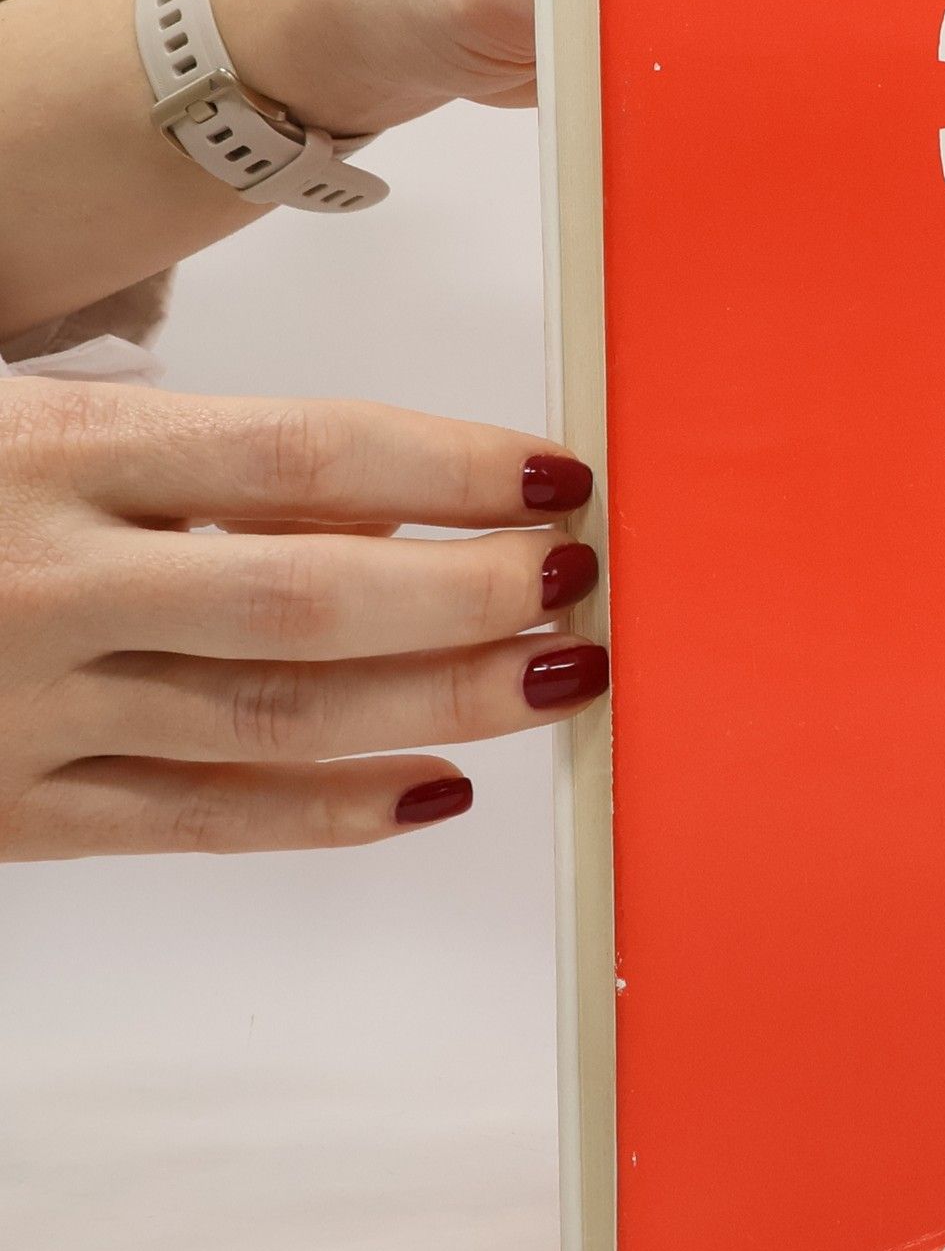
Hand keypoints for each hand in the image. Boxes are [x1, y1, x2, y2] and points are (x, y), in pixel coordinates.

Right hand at [0, 377, 607, 859]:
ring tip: (555, 679)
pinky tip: (436, 786)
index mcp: (48, 455)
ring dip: (440, 699)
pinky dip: (330, 812)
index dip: (452, 462)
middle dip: (472, 592)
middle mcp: (44, 582)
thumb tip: (393, 513)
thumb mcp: (31, 427)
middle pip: (314, 595)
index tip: (557, 471)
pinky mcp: (9, 813)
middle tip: (581, 583)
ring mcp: (25, 709)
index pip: (303, 452)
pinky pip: (199, 824)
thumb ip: (203, 469)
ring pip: (278, 717)